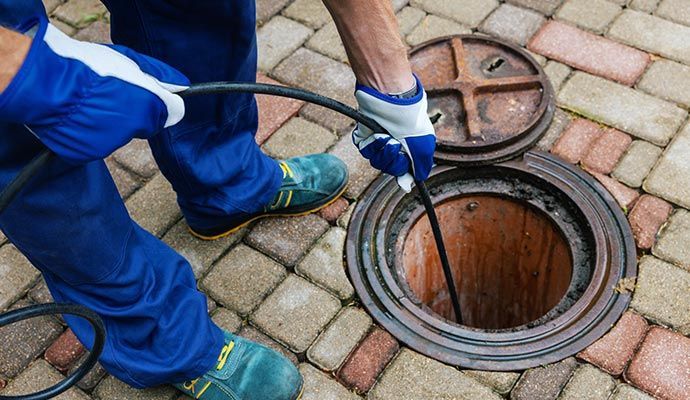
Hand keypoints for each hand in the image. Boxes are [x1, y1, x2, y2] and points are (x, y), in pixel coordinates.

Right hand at [0, 16, 188, 163]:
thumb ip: (160, 75)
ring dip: (108, 122)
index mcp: (149, 106)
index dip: (158, 102)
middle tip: (109, 94)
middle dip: (132, 112)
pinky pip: (94, 143)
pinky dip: (88, 133)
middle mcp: (134, 129)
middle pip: (143, 124)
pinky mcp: (87, 153)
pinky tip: (76, 115)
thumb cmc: (88, 66)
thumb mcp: (129, 61)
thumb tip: (183, 86)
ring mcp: (110, 144)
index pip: (171, 112)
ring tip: (87, 102)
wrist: (46, 83)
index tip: (147, 95)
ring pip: (118, 135)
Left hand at [352, 75, 435, 191]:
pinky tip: (378, 134)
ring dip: (383, 151)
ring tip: (388, 137)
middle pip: (389, 168)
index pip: (403, 169)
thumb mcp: (424, 145)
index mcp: (409, 148)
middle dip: (393, 160)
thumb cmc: (411, 119)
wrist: (392, 99)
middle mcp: (394, 145)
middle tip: (397, 146)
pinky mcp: (365, 136)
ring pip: (376, 161)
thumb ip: (422, 166)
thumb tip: (416, 180)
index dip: (402, 174)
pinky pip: (366, 150)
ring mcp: (379, 141)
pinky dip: (372, 144)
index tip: (403, 179)